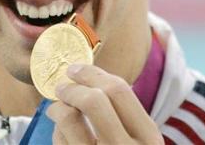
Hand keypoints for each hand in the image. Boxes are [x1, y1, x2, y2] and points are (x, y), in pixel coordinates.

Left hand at [46, 64, 163, 144]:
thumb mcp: (138, 142)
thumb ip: (123, 116)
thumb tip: (90, 78)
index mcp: (148, 138)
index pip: (119, 91)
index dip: (92, 73)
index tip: (76, 68)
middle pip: (95, 101)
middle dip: (73, 86)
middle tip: (62, 84)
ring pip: (71, 120)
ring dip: (58, 108)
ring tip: (56, 107)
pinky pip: (61, 144)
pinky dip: (57, 133)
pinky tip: (61, 134)